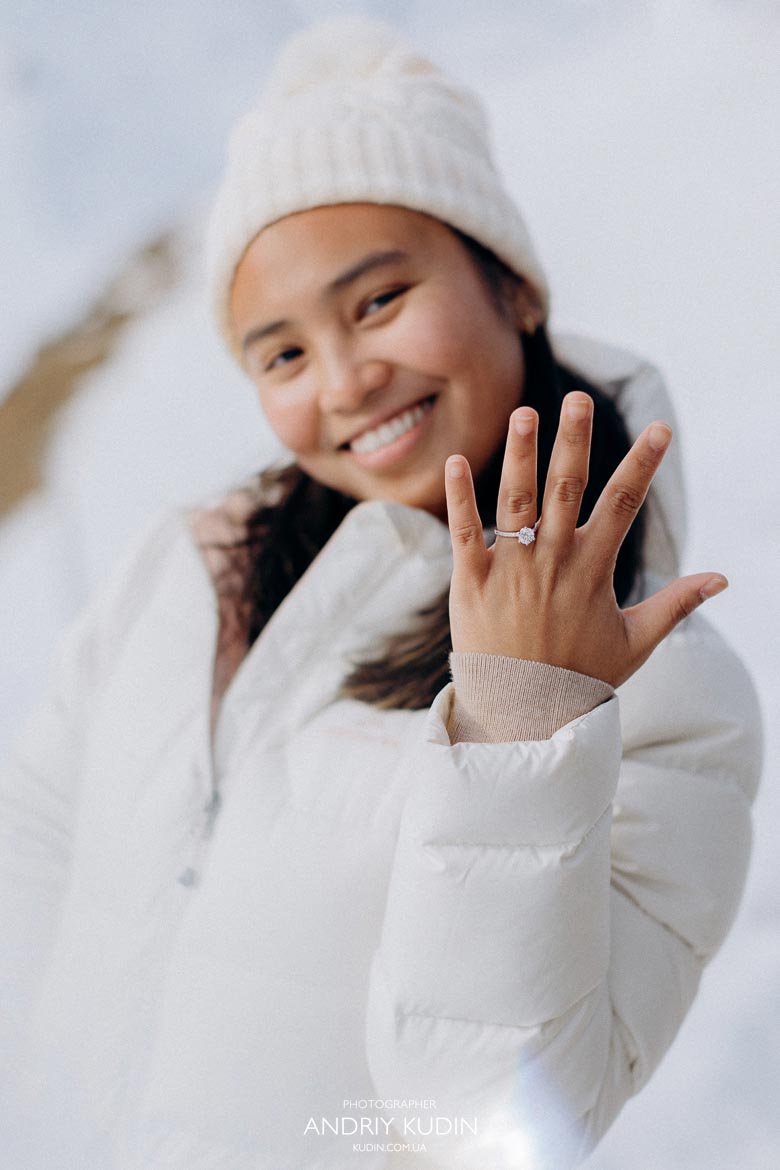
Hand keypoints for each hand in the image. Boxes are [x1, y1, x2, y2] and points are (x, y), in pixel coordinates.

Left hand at [444, 391, 727, 687]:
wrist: (523, 714)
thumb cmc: (580, 676)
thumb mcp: (635, 641)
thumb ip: (676, 604)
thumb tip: (722, 579)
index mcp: (593, 570)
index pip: (624, 505)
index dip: (644, 465)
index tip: (661, 429)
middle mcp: (553, 562)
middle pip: (567, 489)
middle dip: (574, 441)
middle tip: (579, 400)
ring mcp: (510, 570)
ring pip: (515, 502)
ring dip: (519, 455)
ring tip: (523, 413)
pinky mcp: (471, 582)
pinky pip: (464, 533)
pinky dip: (460, 497)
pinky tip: (455, 461)